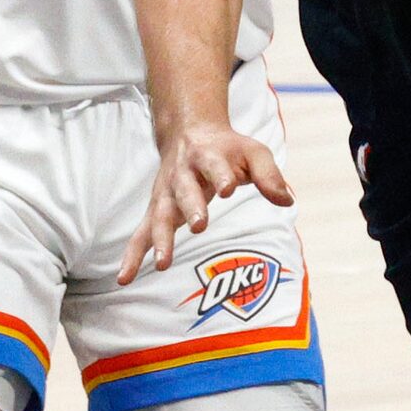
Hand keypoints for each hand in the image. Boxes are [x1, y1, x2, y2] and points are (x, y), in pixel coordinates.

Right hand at [121, 123, 291, 283]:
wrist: (189, 132)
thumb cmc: (227, 148)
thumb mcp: (254, 152)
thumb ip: (269, 176)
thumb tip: (287, 201)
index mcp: (208, 156)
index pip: (215, 165)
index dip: (222, 175)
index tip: (229, 188)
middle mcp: (182, 174)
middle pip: (185, 190)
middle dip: (191, 207)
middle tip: (200, 225)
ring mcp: (166, 193)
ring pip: (160, 216)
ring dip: (160, 239)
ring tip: (163, 264)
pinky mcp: (156, 209)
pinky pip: (141, 234)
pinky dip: (132, 255)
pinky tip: (124, 278)